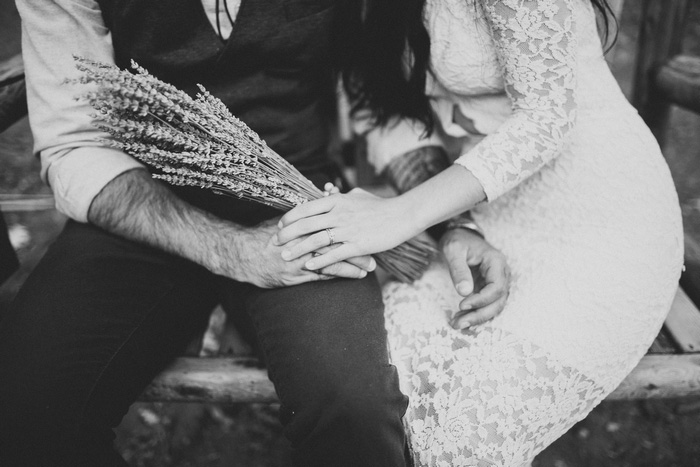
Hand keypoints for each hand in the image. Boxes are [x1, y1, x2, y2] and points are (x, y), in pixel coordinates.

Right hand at [227, 218, 375, 288]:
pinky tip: (352, 277)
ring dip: (352, 265)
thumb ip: (306, 211)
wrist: (242, 255)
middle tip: (375, 251)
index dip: (350, 227)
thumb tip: (327, 195)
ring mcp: (297, 259)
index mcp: (301, 225)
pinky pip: (320, 276)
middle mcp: (301, 240)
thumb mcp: (285, 219)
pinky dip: (337, 275)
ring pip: (331, 261)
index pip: (331, 224)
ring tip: (369, 268)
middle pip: (335, 243)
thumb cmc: (264, 236)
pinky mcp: (294, 276)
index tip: (367, 228)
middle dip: (357, 248)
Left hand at [276, 188, 419, 270]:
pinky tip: (308, 266)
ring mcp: (348, 230)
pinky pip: (334, 254)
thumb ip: (342, 196)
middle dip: (287, 234)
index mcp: (337, 201)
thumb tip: (330, 192)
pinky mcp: (358, 245)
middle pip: (306, 224)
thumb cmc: (381, 206)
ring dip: (298, 249)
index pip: (307, 208)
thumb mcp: (358, 195)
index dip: (291, 217)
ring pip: (316, 240)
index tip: (280, 224)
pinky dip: (319, 261)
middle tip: (274, 242)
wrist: (402, 215)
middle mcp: (339, 214)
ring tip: (285, 256)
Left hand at [441, 228, 510, 329]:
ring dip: (477, 317)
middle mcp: (501, 273)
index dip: (481, 300)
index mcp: (496, 262)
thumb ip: (459, 270)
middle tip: (458, 323)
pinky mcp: (489, 288)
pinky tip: (460, 318)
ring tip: (457, 324)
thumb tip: (465, 292)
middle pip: (498, 301)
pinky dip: (475, 313)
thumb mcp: (454, 250)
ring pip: (494, 306)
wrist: (461, 236)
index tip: (462, 305)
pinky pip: (486, 304)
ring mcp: (497, 282)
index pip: (496, 287)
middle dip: (479, 315)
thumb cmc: (458, 240)